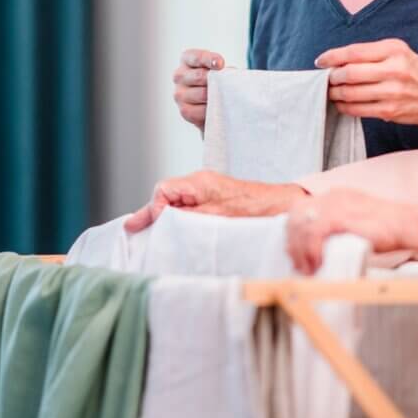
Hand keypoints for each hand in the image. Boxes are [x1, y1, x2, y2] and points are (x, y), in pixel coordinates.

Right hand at [124, 170, 304, 231]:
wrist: (282, 207)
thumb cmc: (254, 210)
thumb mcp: (214, 217)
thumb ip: (185, 216)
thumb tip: (160, 218)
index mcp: (199, 182)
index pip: (163, 190)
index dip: (153, 209)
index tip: (149, 226)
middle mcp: (201, 183)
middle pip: (167, 195)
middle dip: (153, 213)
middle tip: (135, 230)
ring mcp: (209, 191)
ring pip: (178, 203)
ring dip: (167, 218)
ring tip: (154, 235)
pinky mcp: (216, 200)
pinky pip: (190, 207)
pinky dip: (181, 219)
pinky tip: (177, 233)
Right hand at [172, 49, 225, 131]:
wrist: (214, 101)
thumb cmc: (219, 79)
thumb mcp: (220, 69)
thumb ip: (222, 68)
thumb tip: (229, 74)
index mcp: (187, 59)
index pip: (196, 57)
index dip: (209, 59)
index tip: (220, 64)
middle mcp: (179, 75)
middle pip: (199, 76)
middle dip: (215, 80)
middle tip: (226, 84)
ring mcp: (179, 94)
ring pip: (201, 94)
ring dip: (216, 96)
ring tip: (225, 96)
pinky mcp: (184, 111)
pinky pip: (200, 111)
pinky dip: (212, 110)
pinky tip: (218, 107)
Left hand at [285, 188, 417, 274]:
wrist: (406, 224)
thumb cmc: (387, 228)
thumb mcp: (356, 221)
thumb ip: (338, 226)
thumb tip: (320, 245)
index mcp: (336, 195)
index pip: (302, 208)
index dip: (294, 230)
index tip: (295, 250)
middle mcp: (333, 196)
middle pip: (296, 215)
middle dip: (292, 242)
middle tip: (298, 263)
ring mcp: (337, 205)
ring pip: (302, 226)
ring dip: (300, 250)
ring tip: (306, 268)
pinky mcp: (342, 217)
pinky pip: (315, 234)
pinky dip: (311, 251)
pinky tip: (316, 263)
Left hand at [317, 38, 417, 149]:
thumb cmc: (416, 73)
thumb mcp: (400, 54)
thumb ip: (372, 54)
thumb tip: (338, 60)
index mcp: (394, 50)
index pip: (354, 52)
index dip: (332, 57)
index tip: (320, 61)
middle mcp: (394, 69)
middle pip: (350, 73)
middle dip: (333, 77)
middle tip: (328, 79)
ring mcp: (392, 92)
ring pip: (351, 93)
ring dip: (336, 93)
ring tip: (332, 92)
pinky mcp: (390, 110)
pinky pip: (358, 109)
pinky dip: (345, 107)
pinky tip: (342, 104)